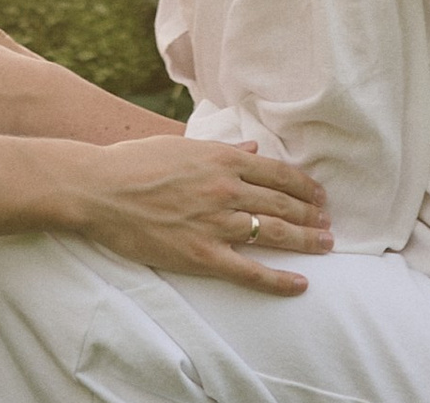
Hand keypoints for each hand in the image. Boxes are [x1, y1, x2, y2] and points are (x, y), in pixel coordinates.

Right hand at [76, 136, 329, 295]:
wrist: (100, 189)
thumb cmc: (135, 164)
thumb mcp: (180, 146)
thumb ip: (221, 149)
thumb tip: (252, 149)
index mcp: (221, 159)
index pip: (277, 173)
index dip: (304, 186)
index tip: (319, 195)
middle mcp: (226, 188)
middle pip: (283, 203)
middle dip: (312, 214)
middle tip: (329, 224)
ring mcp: (216, 222)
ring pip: (275, 234)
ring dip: (306, 241)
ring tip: (325, 245)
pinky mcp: (203, 254)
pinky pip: (251, 271)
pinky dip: (279, 279)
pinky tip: (301, 283)